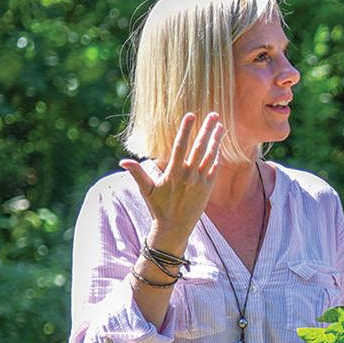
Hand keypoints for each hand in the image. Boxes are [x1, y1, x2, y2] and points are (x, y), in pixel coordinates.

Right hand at [120, 112, 223, 243]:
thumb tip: (123, 161)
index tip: (191, 115)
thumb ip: (137, 173)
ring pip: (210, 156)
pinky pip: (215, 169)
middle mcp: (189, 176)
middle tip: (214, 114)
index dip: (185, 129)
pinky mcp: (208, 189)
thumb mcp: (146, 190)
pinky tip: (219, 145)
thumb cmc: (158, 208)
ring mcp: (201, 182)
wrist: (174, 228)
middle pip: (199, 147)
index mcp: (173, 173)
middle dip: (207, 129)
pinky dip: (218, 156)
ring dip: (216, 140)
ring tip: (221, 126)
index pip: (180, 146)